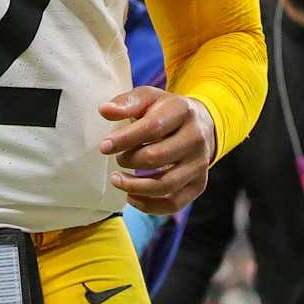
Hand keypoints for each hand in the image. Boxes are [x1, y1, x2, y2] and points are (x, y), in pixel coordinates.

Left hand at [98, 86, 216, 213]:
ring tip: (117, 180)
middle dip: (128, 160)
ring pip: (166, 185)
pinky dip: (148, 206)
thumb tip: (104, 110)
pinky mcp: (199, 184)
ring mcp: (200, 164)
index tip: (104, 146)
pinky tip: (131, 196)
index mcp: (183, 111)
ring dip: (134, 187)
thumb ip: (127, 102)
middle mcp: (196, 138)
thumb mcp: (148, 98)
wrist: (200, 124)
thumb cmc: (166, 111)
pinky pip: (174, 203)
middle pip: (157, 157)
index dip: (125, 139)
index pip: (152, 127)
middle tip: (117, 159)